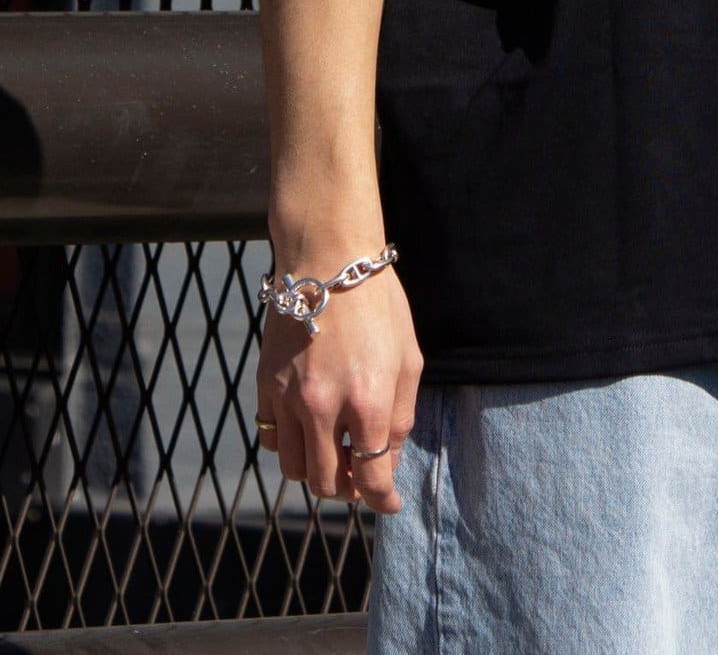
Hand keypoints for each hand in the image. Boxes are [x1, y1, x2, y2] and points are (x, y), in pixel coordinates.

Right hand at [255, 248, 422, 513]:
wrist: (328, 259)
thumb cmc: (378, 305)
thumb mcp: (408, 359)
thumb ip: (400, 417)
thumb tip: (387, 464)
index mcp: (367, 401)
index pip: (371, 478)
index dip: (383, 499)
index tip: (389, 503)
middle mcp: (323, 407)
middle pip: (327, 483)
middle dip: (348, 488)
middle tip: (361, 476)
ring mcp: (288, 398)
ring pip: (294, 469)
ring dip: (317, 471)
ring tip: (337, 452)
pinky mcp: (265, 386)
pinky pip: (273, 438)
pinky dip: (292, 445)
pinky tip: (311, 428)